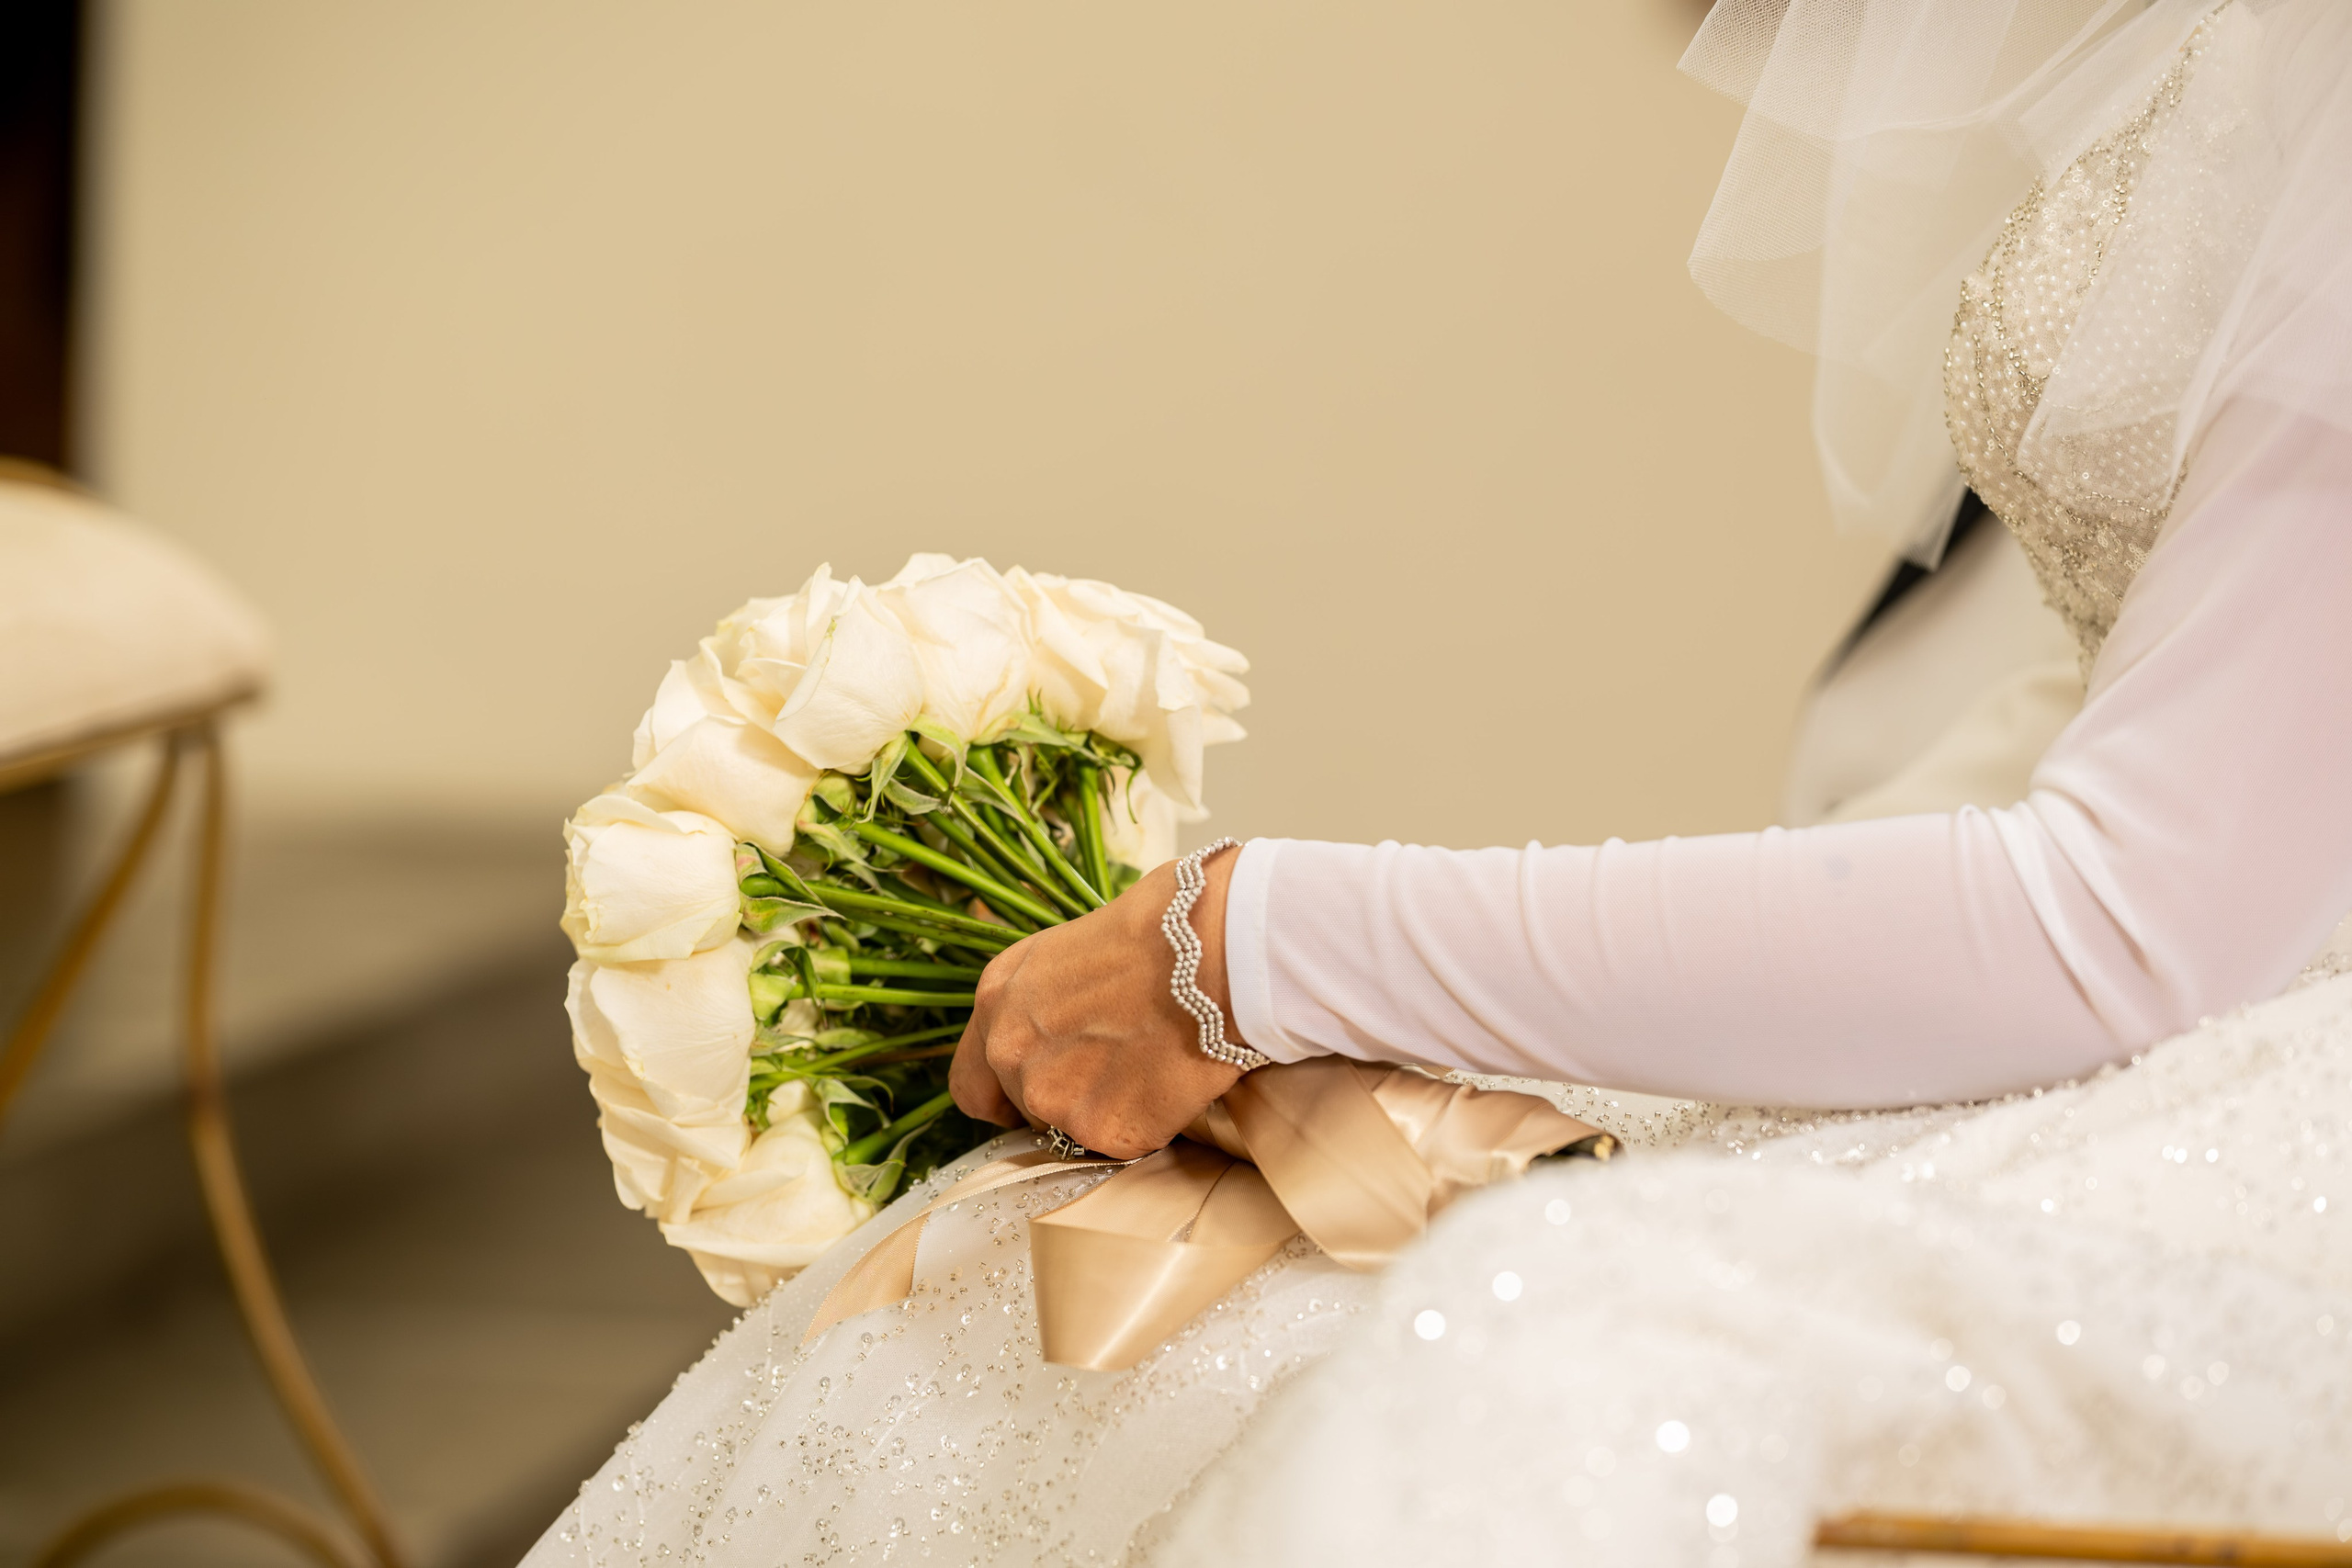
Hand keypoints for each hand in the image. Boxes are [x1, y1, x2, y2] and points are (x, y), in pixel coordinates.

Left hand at [950, 847, 1246, 1159]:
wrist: (1215, 949)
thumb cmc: (1159, 929)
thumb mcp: (1071, 951)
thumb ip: (1045, 1001)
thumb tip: (1065, 1023)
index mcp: (997, 999)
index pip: (971, 1085)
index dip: (1003, 1097)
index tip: (1032, 1097)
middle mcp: (1009, 1053)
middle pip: (1025, 1111)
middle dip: (1067, 1098)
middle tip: (1118, 1071)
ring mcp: (1054, 1098)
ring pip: (1075, 1130)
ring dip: (1110, 1110)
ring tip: (1153, 1063)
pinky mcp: (1105, 1132)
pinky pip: (1125, 1143)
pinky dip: (1150, 1122)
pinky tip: (1173, 1079)